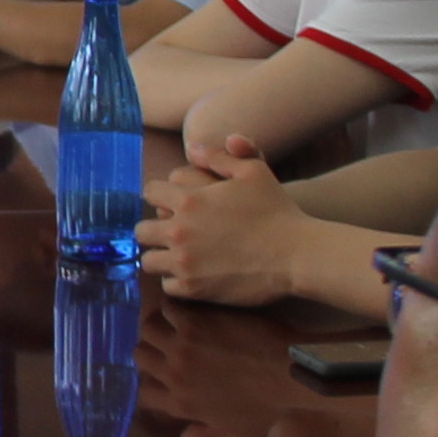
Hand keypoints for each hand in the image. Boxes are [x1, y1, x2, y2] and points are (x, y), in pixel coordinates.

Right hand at [135, 290, 318, 436]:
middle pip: (140, 356)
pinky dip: (173, 306)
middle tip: (162, 343)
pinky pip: (168, 309)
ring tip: (169, 322)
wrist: (287, 373)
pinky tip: (184, 307)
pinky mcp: (194, 323)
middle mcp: (174, 375)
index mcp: (181, 404)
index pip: (144, 395)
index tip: (157, 376)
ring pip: (148, 330)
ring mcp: (182, 347)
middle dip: (149, 350)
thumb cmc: (269, 407)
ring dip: (157, 325)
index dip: (147, 383)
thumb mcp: (240, 435)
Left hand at [141, 134, 308, 308]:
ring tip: (179, 255)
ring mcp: (183, 262)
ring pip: (148, 260)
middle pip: (142, 230)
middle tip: (172, 233)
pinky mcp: (193, 288)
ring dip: (161, 256)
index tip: (172, 203)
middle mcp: (179, 231)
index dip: (161, 196)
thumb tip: (193, 148)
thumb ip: (219, 157)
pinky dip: (176, 280)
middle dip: (154, 229)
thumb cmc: (277, 210)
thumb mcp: (253, 171)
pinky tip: (192, 274)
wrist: (295, 254)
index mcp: (188, 200)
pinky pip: (167, 285)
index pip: (150, 192)